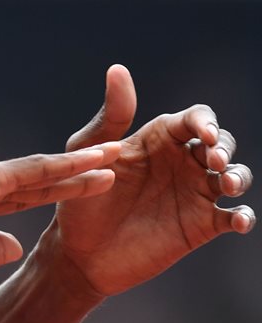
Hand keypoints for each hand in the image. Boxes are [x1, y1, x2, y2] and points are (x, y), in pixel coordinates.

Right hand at [0, 142, 120, 298]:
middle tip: (109, 163)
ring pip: (39, 171)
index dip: (50, 193)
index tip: (79, 191)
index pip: (18, 196)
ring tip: (116, 156)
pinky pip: (35, 171)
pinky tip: (97, 162)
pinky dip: (68, 167)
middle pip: (34, 178)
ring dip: (80, 165)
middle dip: (72, 173)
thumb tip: (16, 244)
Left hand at [46, 64, 254, 297]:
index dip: (205, 122)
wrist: (78, 252)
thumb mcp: (88, 155)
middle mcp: (182, 162)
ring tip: (227, 184)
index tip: (202, 136)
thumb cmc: (79, 200)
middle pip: (221, 142)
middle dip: (224, 147)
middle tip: (215, 161)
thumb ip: (110, 117)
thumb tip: (117, 70)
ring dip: (239, 176)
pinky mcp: (201, 225)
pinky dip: (244, 216)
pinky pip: (233, 216)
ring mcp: (194, 193)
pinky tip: (238, 220)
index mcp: (159, 140)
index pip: (195, 119)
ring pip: (235, 175)